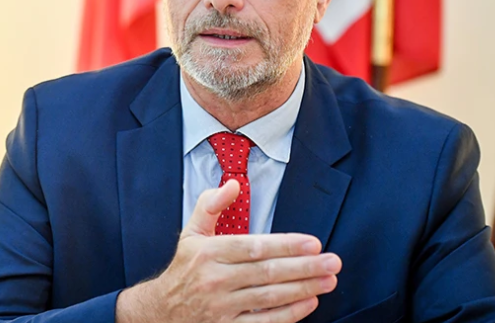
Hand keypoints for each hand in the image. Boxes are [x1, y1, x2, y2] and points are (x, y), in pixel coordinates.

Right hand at [116, 181, 341, 322]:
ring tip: (328, 280)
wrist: (162, 310)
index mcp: (208, 253)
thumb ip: (211, 204)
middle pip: (267, 273)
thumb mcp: (191, 232)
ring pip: (269, 298)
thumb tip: (233, 184)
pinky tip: (309, 302)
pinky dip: (289, 314)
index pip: (253, 247)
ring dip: (303, 289)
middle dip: (304, 267)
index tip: (312, 242)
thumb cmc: (184, 268)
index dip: (285, 245)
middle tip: (332, 261)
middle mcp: (215, 280)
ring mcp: (222, 307)